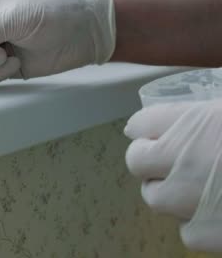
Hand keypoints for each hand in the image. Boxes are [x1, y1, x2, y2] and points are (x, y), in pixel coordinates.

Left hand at [125, 100, 221, 252]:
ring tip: (196, 187)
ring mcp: (188, 199)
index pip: (142, 123)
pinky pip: (185, 230)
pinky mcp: (204, 233)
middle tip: (172, 161)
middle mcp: (181, 159)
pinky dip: (196, 222)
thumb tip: (179, 122)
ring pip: (155, 197)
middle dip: (149, 161)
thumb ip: (203, 117)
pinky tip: (216, 212)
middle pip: (137, 161)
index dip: (146, 129)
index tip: (151, 134)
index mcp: (194, 123)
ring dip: (168, 192)